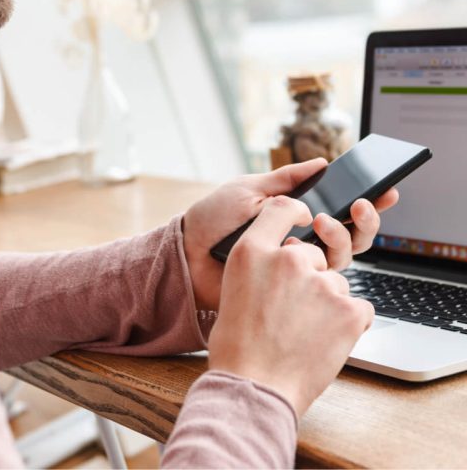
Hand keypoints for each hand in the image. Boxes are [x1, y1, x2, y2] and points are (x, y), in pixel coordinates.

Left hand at [182, 158, 398, 310]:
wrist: (187, 254)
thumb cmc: (213, 219)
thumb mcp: (249, 190)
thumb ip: (286, 180)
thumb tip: (322, 163)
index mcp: (293, 215)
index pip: (339, 209)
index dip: (365, 203)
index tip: (385, 190)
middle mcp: (301, 241)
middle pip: (352, 236)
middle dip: (366, 220)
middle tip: (361, 204)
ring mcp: (297, 266)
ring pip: (343, 257)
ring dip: (343, 236)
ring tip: (323, 221)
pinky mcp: (289, 289)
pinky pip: (321, 281)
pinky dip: (324, 263)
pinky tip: (308, 248)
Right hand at [207, 196, 373, 415]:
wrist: (253, 384)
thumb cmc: (238, 342)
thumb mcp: (232, 286)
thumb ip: (261, 261)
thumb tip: (290, 252)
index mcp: (252, 250)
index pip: (282, 208)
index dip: (297, 212)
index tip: (306, 219)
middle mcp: (288, 258)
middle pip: (315, 254)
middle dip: (311, 277)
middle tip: (292, 310)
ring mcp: (321, 283)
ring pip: (337, 284)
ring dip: (329, 303)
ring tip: (303, 331)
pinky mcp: (348, 311)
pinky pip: (360, 307)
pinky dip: (349, 323)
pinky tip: (325, 339)